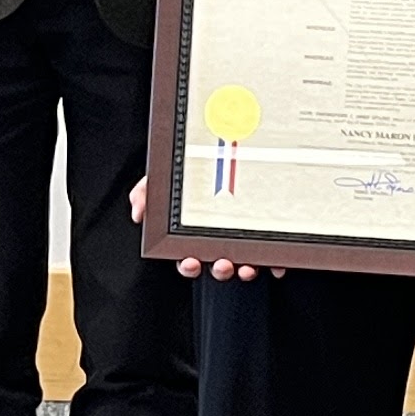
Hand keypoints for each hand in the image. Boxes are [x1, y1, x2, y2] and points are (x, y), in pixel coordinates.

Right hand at [131, 173, 278, 280]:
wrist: (232, 145)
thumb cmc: (196, 170)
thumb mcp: (167, 176)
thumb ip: (147, 190)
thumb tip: (138, 211)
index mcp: (194, 235)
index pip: (188, 258)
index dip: (188, 266)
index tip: (190, 261)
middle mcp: (220, 241)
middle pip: (218, 266)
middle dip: (220, 270)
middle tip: (222, 263)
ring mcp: (243, 241)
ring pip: (245, 265)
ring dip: (245, 270)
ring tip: (246, 266)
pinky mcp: (266, 238)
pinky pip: (272, 255)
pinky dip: (274, 262)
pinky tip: (276, 263)